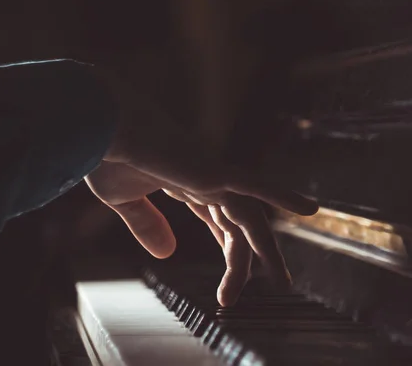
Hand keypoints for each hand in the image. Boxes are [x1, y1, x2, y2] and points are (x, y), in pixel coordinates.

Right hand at [85, 98, 317, 305]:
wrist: (101, 125)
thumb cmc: (108, 155)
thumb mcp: (125, 202)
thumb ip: (147, 225)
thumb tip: (168, 254)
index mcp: (188, 185)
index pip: (220, 222)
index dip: (230, 249)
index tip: (233, 277)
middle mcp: (208, 180)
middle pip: (239, 226)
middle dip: (251, 258)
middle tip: (270, 286)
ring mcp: (215, 175)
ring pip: (250, 220)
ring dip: (266, 252)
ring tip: (282, 283)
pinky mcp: (215, 171)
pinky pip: (257, 185)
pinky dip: (284, 194)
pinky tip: (310, 208)